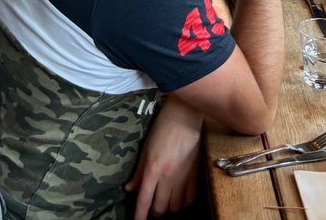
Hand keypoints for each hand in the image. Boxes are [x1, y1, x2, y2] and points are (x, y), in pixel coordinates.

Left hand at [125, 96, 201, 219]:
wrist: (184, 116)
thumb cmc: (161, 129)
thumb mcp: (145, 149)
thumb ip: (138, 172)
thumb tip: (129, 189)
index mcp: (153, 169)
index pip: (144, 199)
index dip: (139, 215)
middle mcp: (168, 177)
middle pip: (159, 208)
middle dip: (154, 210)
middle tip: (152, 204)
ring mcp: (183, 178)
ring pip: (175, 207)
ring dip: (169, 207)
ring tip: (166, 200)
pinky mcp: (195, 176)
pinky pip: (190, 200)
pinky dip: (183, 204)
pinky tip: (179, 198)